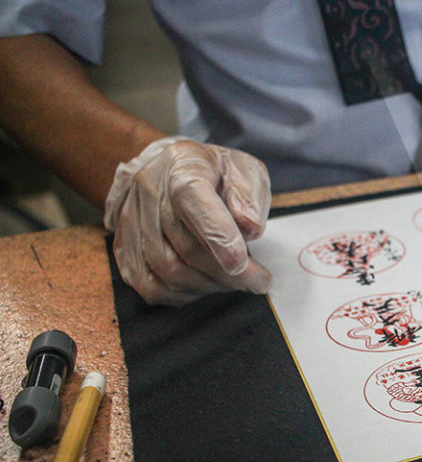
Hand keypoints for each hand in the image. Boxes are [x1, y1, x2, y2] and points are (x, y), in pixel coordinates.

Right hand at [104, 137, 272, 305]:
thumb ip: (248, 195)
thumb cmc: (213, 172)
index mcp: (183, 168)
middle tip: (258, 281)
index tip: (242, 264)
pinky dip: (183, 293)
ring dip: (210, 285)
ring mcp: (132, 221)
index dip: (219, 237)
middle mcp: (151, 193)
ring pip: (168, 272)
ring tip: (235, 281)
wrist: (166, 169)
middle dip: (229, 273)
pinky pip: (150, 286)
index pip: (196, 202)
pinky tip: (206, 285)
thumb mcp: (242, 169)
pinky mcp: (124, 247)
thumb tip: (249, 227)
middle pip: (186, 247)